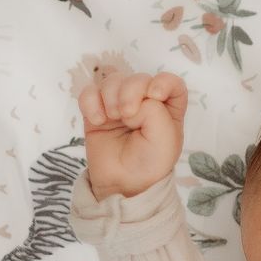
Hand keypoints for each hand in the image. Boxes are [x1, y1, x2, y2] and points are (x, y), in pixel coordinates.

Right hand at [79, 68, 185, 198]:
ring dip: (110, 96)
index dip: (163, 81)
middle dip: (130, 91)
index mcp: (168, 109)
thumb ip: (155, 111)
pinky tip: (98, 120)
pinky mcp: (98, 110)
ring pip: (112, 80)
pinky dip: (91, 102)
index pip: (171, 82)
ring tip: (113, 118)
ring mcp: (119, 104)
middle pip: (138, 78)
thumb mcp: (166, 139)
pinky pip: (89, 92)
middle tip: (127, 115)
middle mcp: (144, 103)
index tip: (154, 95)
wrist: (121, 183)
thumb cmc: (149, 163)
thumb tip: (132, 101)